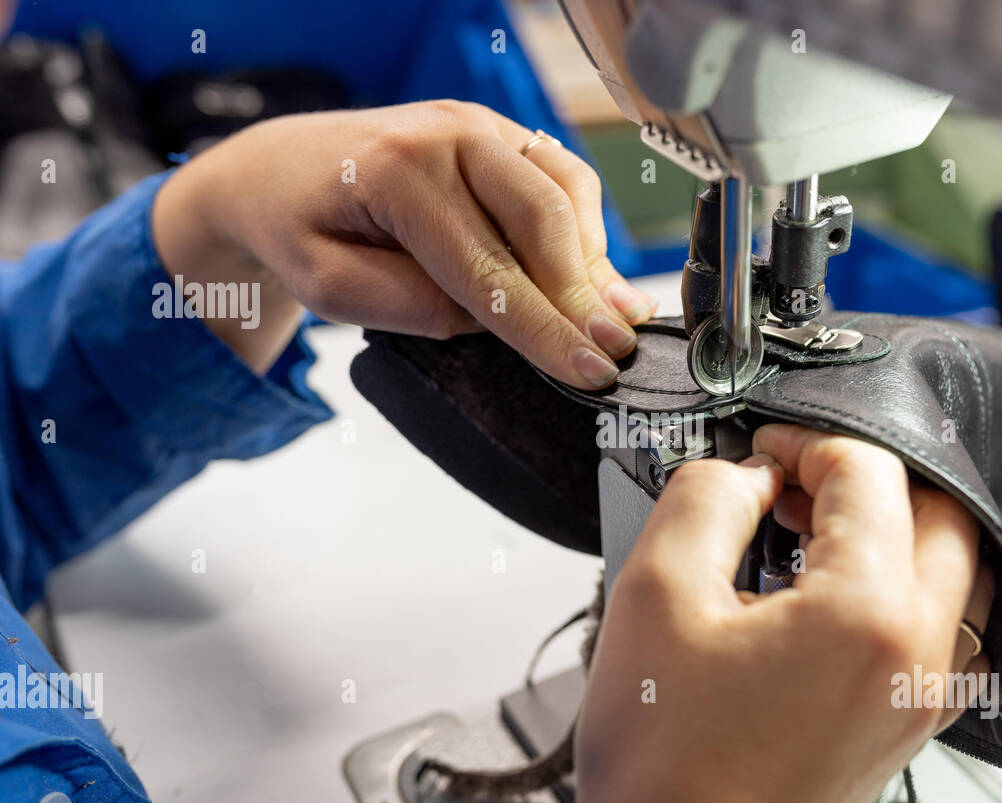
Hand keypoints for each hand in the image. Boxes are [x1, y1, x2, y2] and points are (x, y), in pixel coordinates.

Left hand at [152, 100, 656, 381]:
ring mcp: (479, 124)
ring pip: (564, 193)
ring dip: (591, 262)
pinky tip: (591, 279)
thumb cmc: (299, 229)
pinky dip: (585, 231)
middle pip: (541, 218)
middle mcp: (446, 131)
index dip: (542, 327)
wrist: (278, 170)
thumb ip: (415, 307)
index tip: (589, 372)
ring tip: (610, 321)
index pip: (486, 267)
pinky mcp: (499, 131)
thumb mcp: (330, 290)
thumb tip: (500, 319)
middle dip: (582, 294)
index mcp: (395, 169)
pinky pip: (563, 178)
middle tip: (614, 352)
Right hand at [573, 424, 992, 802]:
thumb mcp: (654, 595)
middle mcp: (917, 652)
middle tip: (790, 482)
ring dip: (891, 527)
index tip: (763, 449)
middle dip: (864, 476)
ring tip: (806, 531)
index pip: (869, 472)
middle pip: (940, 510)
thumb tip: (742, 472)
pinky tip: (823, 592)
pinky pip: (937, 623)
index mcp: (866, 613)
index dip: (807, 440)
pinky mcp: (909, 719)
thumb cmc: (667, 769)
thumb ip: (704, 499)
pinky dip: (896, 583)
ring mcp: (923, 692)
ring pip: (953, 566)